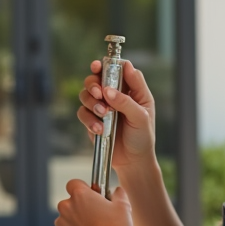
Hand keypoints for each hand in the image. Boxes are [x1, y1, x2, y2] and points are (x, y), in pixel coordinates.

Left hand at [54, 180, 133, 225]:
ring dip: (74, 223)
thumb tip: (117, 191)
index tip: (89, 195)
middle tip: (93, 216)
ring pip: (65, 220)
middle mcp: (67, 207)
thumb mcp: (123, 206)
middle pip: (68, 203)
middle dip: (78, 208)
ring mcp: (61, 224)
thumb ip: (118, 194)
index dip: (82, 188)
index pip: (73, 184)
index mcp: (80, 195)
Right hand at [76, 59, 156, 174]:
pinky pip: (83, 112)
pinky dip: (89, 119)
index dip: (109, 64)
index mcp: (132, 89)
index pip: (119, 69)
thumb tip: (108, 89)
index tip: (99, 66)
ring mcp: (103, 106)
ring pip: (86, 93)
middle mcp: (115, 94)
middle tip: (98, 93)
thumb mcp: (141, 117)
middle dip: (94, 83)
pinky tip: (100, 129)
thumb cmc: (142, 137)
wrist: (133, 161)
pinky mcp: (93, 119)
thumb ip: (126, 101)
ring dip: (91, 102)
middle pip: (97, 78)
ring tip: (103, 114)